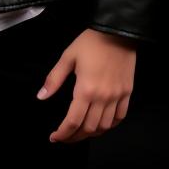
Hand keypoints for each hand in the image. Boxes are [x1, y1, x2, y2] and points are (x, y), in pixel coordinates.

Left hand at [36, 28, 135, 142]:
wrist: (117, 31)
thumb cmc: (91, 42)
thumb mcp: (68, 56)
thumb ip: (54, 78)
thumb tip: (41, 96)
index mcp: (85, 90)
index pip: (73, 121)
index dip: (63, 133)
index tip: (54, 137)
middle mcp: (103, 98)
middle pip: (89, 128)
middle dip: (75, 137)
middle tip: (65, 137)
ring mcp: (117, 97)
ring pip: (105, 126)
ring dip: (91, 133)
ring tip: (81, 132)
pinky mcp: (127, 93)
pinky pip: (120, 117)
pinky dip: (110, 125)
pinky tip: (101, 124)